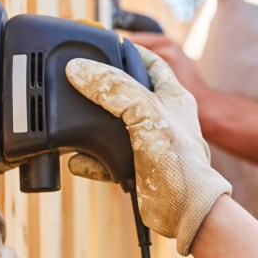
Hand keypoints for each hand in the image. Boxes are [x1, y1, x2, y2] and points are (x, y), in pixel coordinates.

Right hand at [66, 44, 230, 254]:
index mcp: (173, 95)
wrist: (185, 212)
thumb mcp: (145, 112)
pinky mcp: (137, 167)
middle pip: (125, 93)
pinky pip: (105, 158)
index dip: (129, 51)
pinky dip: (89, 160)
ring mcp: (149, 143)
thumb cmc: (180, 160)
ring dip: (91, 129)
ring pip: (112, 127)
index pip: (151, 62)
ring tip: (72, 123)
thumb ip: (114, 88)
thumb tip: (80, 69)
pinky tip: (78, 160)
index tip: (103, 45)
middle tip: (76, 84)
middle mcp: (162, 117)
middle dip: (101, 91)